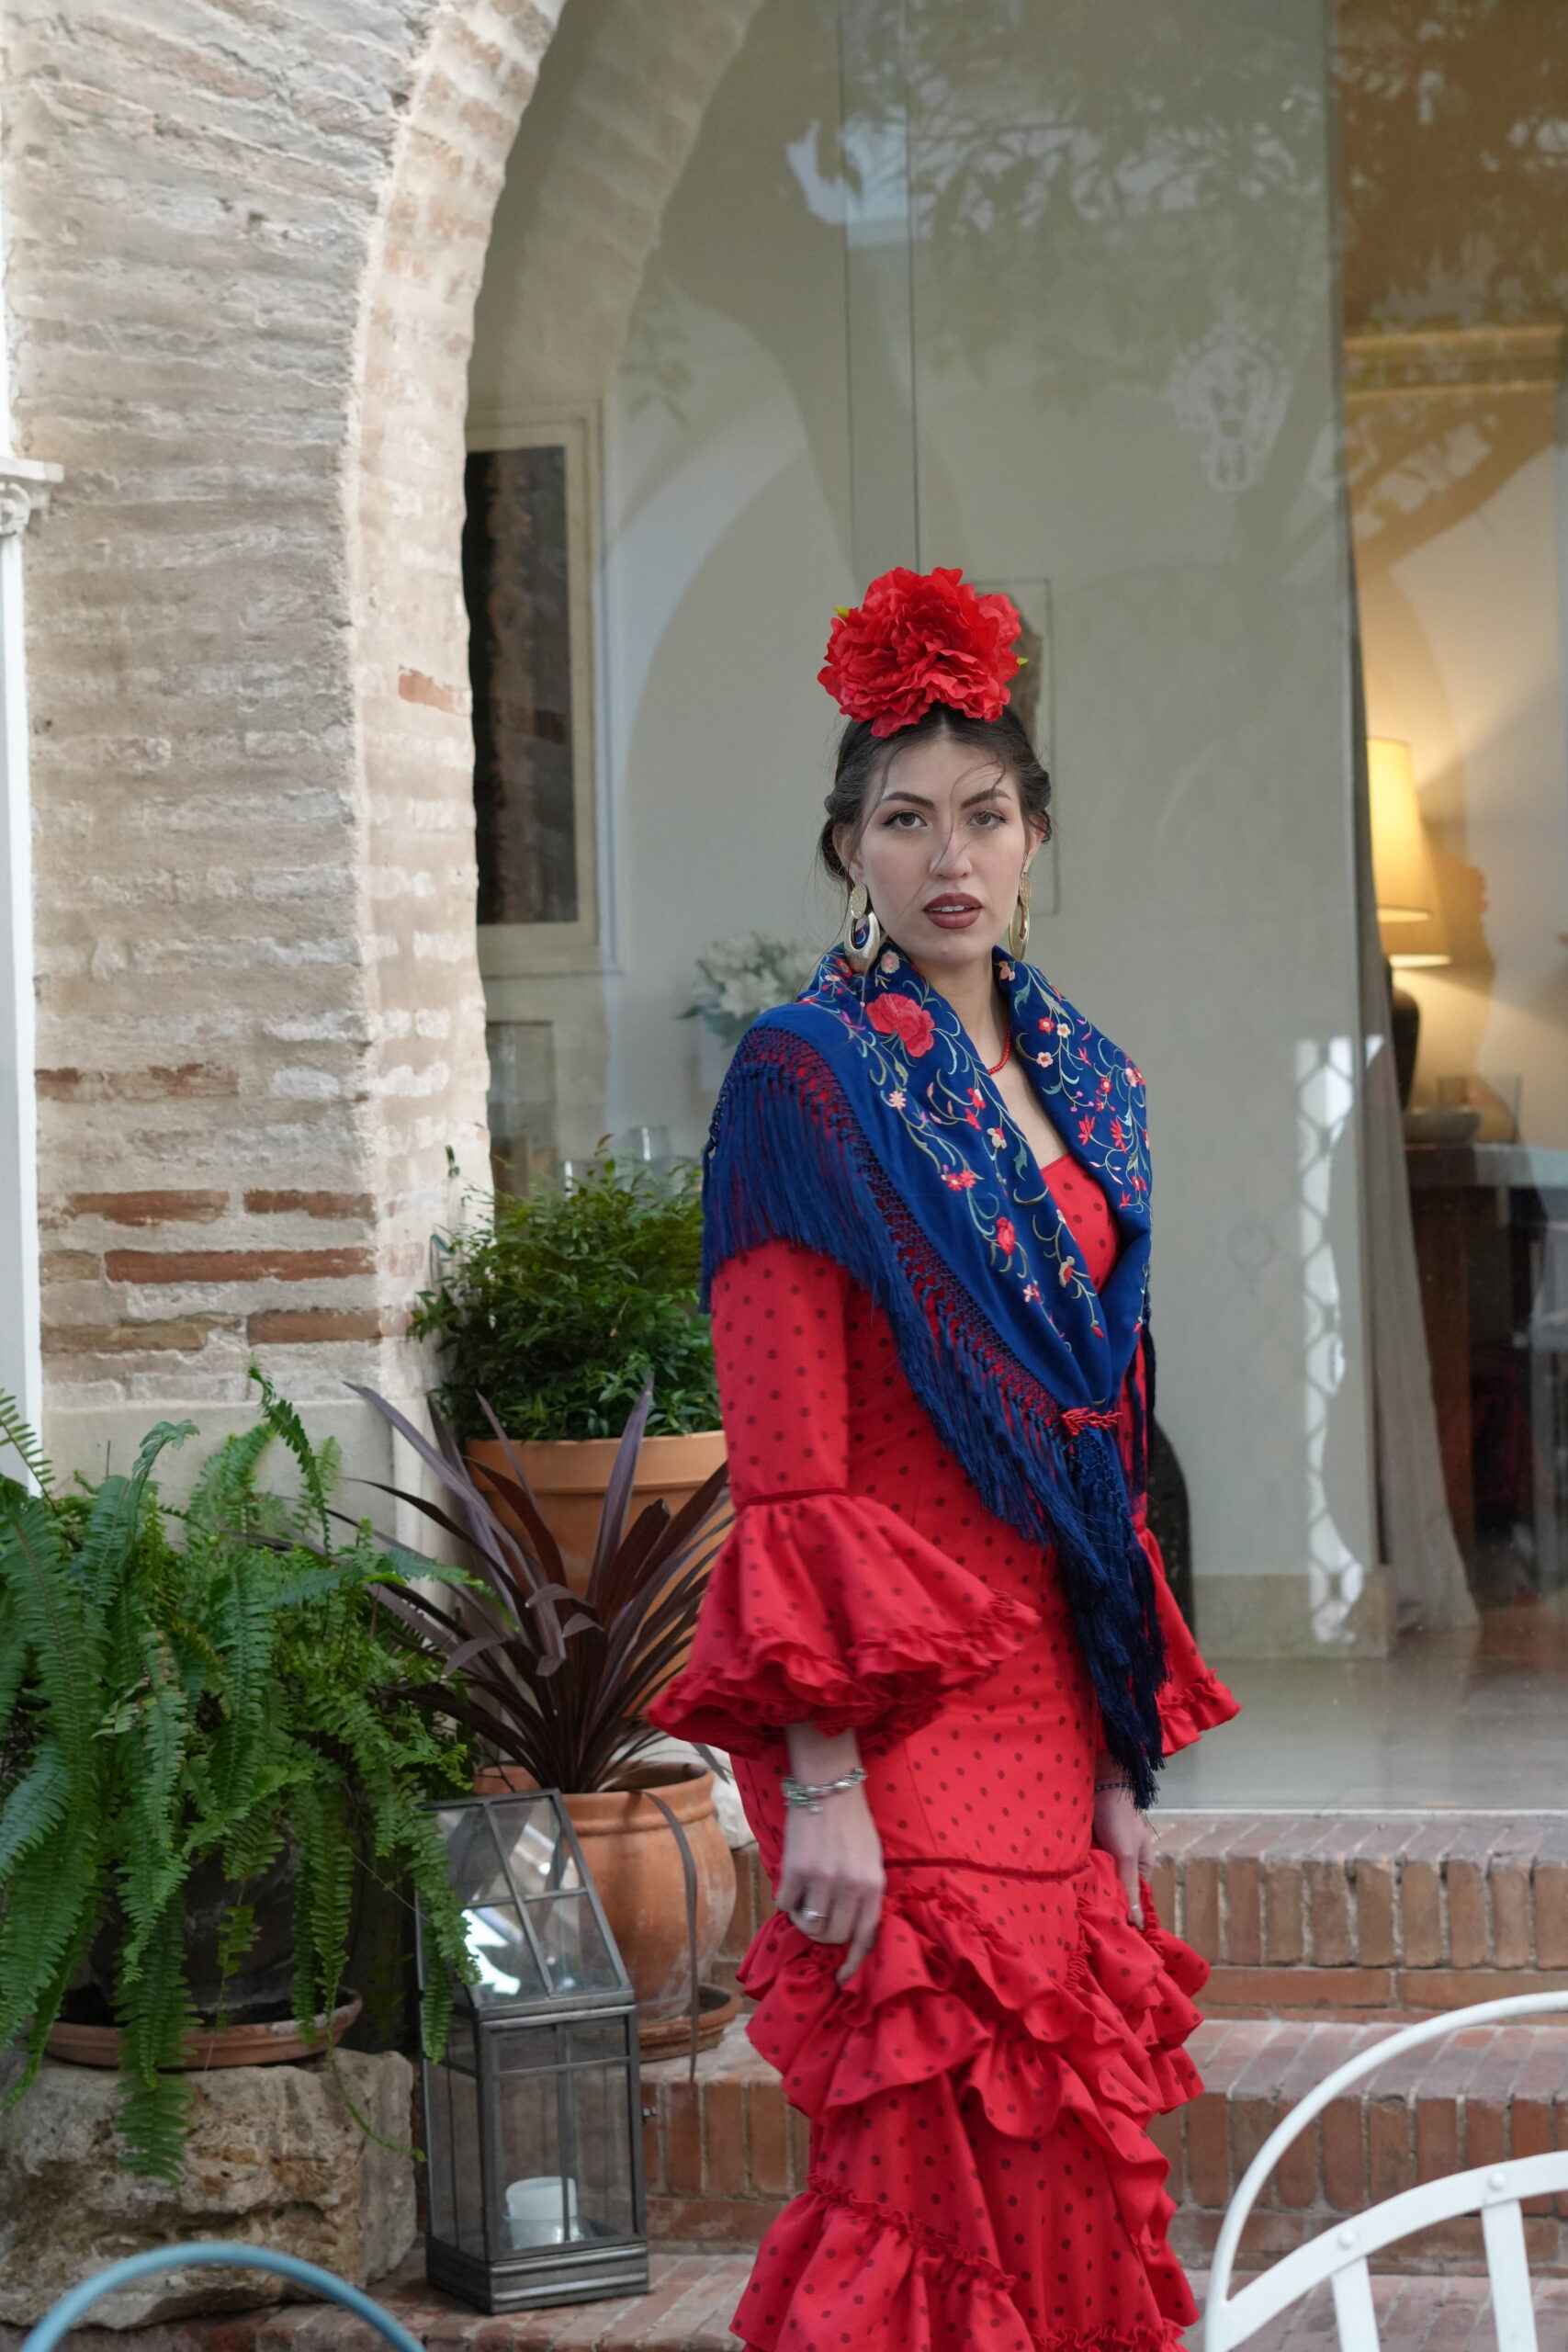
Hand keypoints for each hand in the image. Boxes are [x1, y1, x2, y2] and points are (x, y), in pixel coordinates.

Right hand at [777, 1728, 884, 1985]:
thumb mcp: (872, 1861)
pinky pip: (786, 1904)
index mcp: (874, 1885)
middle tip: (818, 1916)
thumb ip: (864, 1894)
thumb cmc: (852, 1825)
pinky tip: (793, 1880)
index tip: (841, 1978)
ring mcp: (822, 1880)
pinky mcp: (796, 1871)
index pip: (865, 1937)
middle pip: (833, 1937)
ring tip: (806, 1897)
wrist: (828, 1788)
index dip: (853, 1963)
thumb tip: (849, 1932)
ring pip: (809, 1926)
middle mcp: (850, 1887)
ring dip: (804, 1918)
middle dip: (824, 1934)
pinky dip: (787, 1898)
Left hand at [1091, 1778, 1154, 1929]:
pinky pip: (1087, 1866)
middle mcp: (1126, 1863)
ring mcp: (1108, 1855)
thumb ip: (1129, 1887)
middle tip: (1089, 1916)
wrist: (1100, 1784)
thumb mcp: (1126, 1856)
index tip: (1109, 1925)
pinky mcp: (1092, 1847)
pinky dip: (1081, 1872)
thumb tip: (1138, 1924)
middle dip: (1104, 1898)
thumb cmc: (1119, 1819)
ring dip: (1090, 1886)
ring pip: (1100, 1878)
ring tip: (1077, 1904)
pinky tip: (1070, 1884)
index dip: (1123, 1911)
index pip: (1133, 1898)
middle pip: (1115, 1889)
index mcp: (1141, 1867)